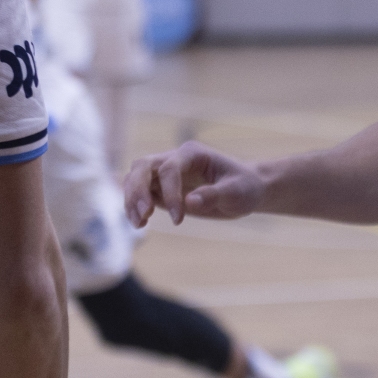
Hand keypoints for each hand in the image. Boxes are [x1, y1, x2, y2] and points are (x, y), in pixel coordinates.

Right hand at [123, 141, 265, 226]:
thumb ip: (214, 195)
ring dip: (131, 199)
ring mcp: (166, 173)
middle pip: (143, 166)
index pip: (170, 168)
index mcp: (193, 154)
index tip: (178, 219)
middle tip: (145, 215)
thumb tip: (189, 202)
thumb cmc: (244, 187)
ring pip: (135, 178)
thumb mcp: (237, 192)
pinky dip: (134, 206)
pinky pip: (139, 193)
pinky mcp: (161, 188)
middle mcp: (175, 159)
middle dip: (138, 190)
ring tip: (139, 223)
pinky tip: (140, 223)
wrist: (245, 190)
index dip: (170, 193)